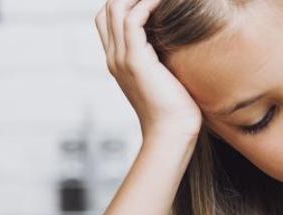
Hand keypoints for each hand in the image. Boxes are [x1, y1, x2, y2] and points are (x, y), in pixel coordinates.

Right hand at [96, 0, 201, 139]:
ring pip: (116, 9)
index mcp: (118, 61)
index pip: (108, 20)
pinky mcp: (135, 61)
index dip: (125, 3)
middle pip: (107, 10)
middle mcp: (114, 57)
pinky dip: (146, 4)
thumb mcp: (165, 76)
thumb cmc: (176, 110)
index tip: (150, 0)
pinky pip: (132, 20)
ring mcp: (121, 58)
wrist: (172, 133)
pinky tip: (163, 1)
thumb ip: (161, 58)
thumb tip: (175, 41)